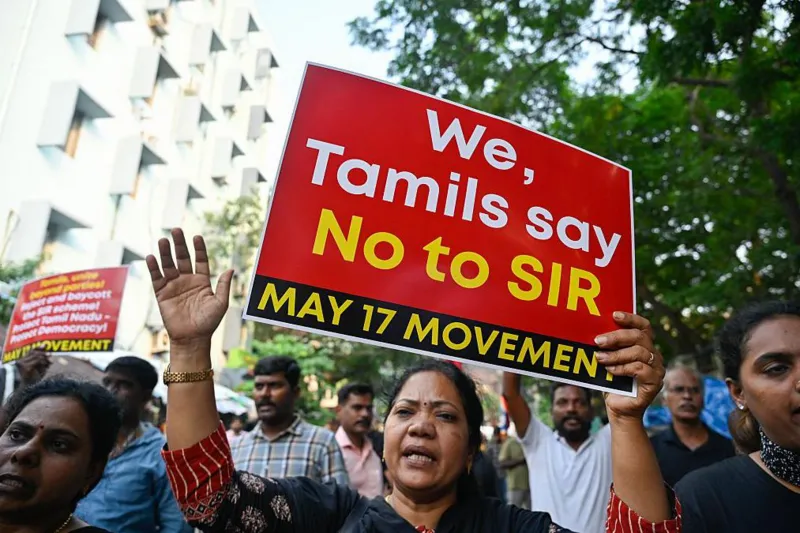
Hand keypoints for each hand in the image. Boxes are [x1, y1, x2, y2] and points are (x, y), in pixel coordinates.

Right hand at [16, 350, 51, 385]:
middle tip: (50, 355)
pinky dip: (43, 362)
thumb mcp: (40, 366)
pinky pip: (37, 360)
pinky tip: (46, 366)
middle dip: (43, 353)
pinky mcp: (25, 367)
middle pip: (34, 352)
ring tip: (49, 362)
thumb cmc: (36, 377)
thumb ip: (42, 357)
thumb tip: (46, 349)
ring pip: (36, 356)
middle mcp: (20, 361)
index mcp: (22, 360)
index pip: (30, 351)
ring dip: (45, 359)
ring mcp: (21, 364)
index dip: (38, 347)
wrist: (31, 388)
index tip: (45, 346)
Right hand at [145, 229, 232, 346]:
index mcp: (201, 281)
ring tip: (163, 240)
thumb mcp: (220, 303)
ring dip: (165, 253)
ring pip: (168, 265)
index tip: (196, 236)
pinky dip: (153, 268)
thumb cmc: (208, 322)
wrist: (192, 338)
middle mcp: (187, 281)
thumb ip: (223, 285)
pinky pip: (157, 278)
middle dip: (179, 245)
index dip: (198, 249)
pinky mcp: (162, 294)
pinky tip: (151, 257)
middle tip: (176, 230)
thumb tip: (232, 269)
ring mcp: (174, 286)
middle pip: (182, 258)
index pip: (200, 260)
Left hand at [595, 312, 663, 421]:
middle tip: (598, 340)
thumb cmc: (612, 383)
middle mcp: (654, 355)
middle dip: (616, 336)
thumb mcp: (608, 361)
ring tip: (599, 358)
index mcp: (645, 346)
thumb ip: (608, 348)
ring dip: (616, 354)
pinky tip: (610, 370)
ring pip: (639, 352)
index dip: (631, 318)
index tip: (614, 315)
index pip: (644, 326)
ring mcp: (657, 369)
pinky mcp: (655, 383)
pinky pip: (639, 369)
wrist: (619, 410)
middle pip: (640, 337)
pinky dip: (622, 368)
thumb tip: (594, 333)